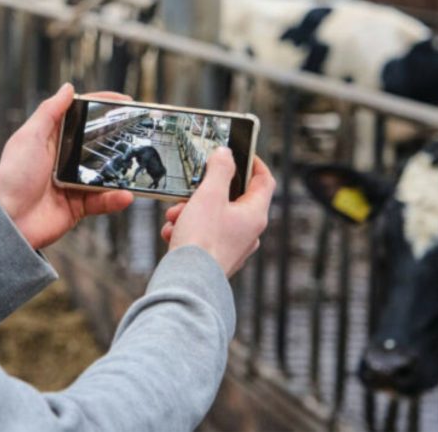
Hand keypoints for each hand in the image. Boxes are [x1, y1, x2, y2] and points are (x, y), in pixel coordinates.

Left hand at [0, 83, 133, 248]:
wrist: (9, 222)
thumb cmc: (13, 177)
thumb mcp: (29, 137)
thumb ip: (49, 112)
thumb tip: (68, 88)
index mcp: (52, 139)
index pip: (81, 117)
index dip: (102, 107)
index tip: (125, 102)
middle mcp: (65, 159)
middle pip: (99, 144)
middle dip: (120, 139)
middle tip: (141, 133)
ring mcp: (74, 182)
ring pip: (106, 173)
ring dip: (122, 172)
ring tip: (137, 167)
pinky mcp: (80, 205)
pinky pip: (103, 200)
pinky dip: (115, 198)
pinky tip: (125, 195)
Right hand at [161, 150, 274, 276]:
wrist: (187, 284)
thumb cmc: (202, 241)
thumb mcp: (210, 194)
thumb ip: (220, 169)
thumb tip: (226, 154)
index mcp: (255, 215)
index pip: (264, 180)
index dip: (254, 162)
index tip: (239, 153)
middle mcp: (249, 232)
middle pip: (233, 198)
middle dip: (207, 191)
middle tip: (191, 190)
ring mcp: (234, 247)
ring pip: (214, 217)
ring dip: (192, 210)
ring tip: (175, 215)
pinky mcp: (217, 258)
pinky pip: (204, 235)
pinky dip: (188, 229)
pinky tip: (173, 232)